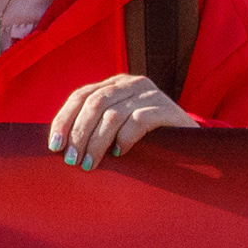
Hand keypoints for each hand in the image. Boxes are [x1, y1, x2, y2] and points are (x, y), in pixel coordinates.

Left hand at [46, 74, 200, 168]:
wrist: (192, 145)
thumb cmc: (146, 140)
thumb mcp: (117, 127)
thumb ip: (93, 126)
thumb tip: (58, 145)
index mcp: (113, 84)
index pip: (81, 96)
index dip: (64, 120)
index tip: (54, 146)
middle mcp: (130, 83)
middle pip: (94, 104)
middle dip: (78, 134)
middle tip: (72, 160)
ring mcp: (150, 94)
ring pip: (112, 115)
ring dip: (97, 142)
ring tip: (90, 164)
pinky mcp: (166, 108)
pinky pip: (138, 121)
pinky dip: (124, 139)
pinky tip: (119, 153)